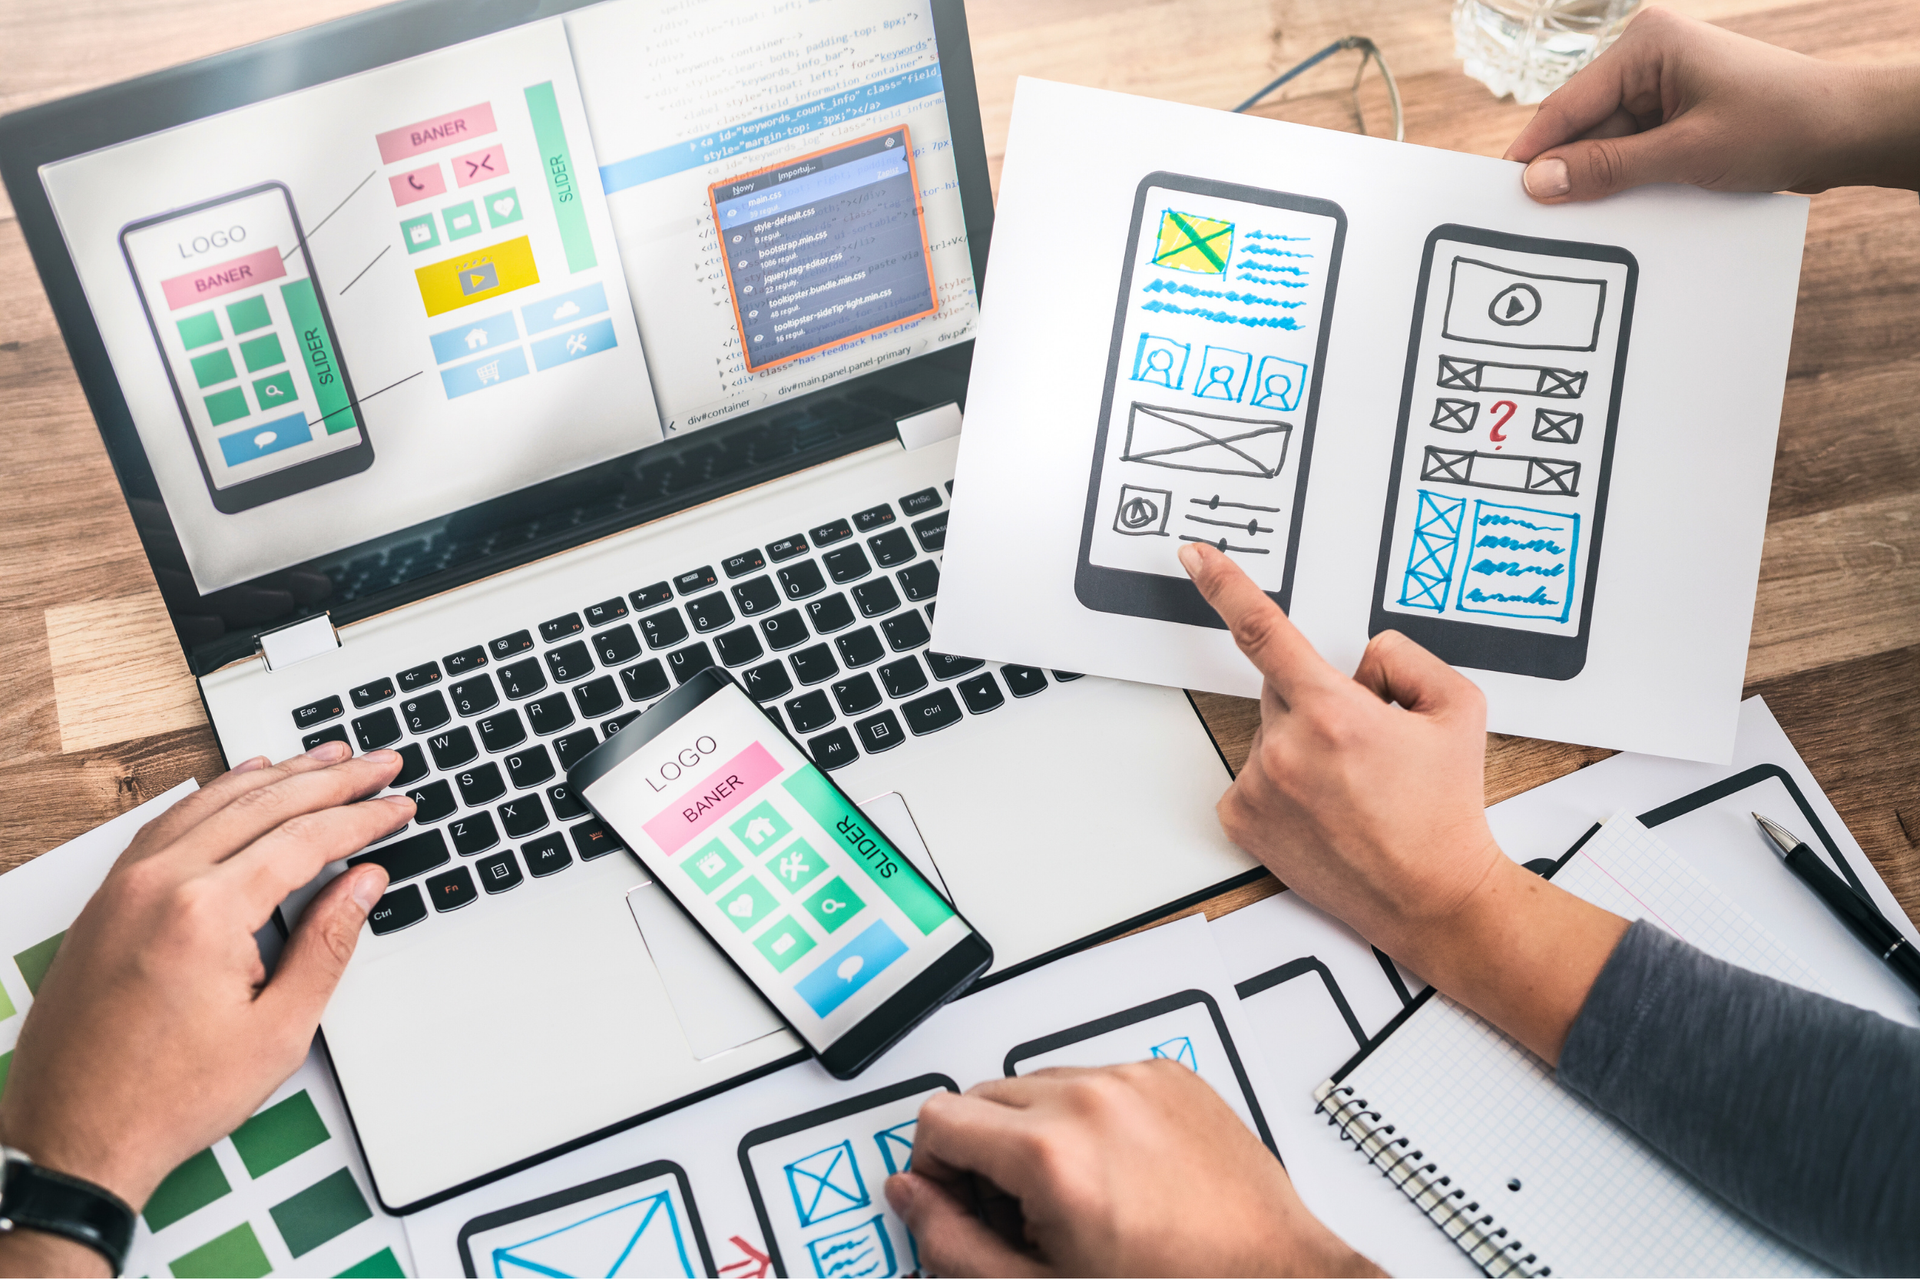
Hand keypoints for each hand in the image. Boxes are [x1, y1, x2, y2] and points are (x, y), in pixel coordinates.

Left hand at [0, 743, 407, 1274]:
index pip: (305, 838)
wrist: (72, 1137)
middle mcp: (158, 884)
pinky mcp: (106, 899)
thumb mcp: (277, 1031)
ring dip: (278, 773)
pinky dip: (218, 792)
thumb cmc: (165, 1098)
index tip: (397, 804)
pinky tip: (245, 781)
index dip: (362, 816)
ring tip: (326, 758)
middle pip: (263, 803)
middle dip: (331, 778)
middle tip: (378, 764)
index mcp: (205, 914)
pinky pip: (171, 820)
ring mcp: (124, 887)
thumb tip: (362, 884)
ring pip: (214, 800)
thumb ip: (327, 945)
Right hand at [885, 1062, 1379, 1276]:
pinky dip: (1094, 1117)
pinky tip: (1121, 1173)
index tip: (959, 1199)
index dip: (936, 1168)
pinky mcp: (1171, 1075)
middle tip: (1021, 1214)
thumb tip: (912, 1197)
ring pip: (1040, 1083)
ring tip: (1080, 1197)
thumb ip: (955, 1244)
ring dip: (1039, 1130)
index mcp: (1051, 1151)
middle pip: (983, 1095)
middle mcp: (1092, 1098)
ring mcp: (1136, 1080)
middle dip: (986, 1151)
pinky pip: (1099, 1078)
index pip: (938, 1117)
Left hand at [1177, 542, 1625, 1062]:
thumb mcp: (1457, 708)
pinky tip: (1326, 807)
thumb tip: (1362, 661)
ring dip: (1303, 745)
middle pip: (1282, 689)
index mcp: (1332, 712)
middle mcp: (1285, 748)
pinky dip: (1284, 782)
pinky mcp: (1243, 820)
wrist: (1432, 895)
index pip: (1264, 629)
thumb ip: (1406, 657)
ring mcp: (1259, 787)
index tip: (1195, 557)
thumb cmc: (1445, 812)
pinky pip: (1255, 775)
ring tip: (1354, 788)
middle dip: (1320, 701)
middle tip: (1368, 747)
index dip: (1224, 585)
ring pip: (1271, 734)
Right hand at [1504, 7, 1919, 201]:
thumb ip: (1607, 168)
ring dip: (1602, 183)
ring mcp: (1662, 89)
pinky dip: (1627, 182)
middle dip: (1570, 173)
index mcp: (1645, 46)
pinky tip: (1623, 209)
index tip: (1500, 194)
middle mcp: (1647, 60)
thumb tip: (1540, 183)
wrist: (1848, 131)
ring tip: (1590, 222)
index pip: (1567, 105)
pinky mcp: (1676, 117)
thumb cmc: (1779, 123)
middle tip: (1539, 225)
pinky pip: (1632, 153)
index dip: (1533, 153)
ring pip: (1606, 146)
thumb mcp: (1685, 153)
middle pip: (1583, 128)